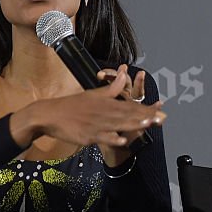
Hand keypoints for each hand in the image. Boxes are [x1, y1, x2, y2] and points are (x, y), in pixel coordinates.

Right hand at [17, 69, 164, 150]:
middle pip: (128, 115)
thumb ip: (112, 87)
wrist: (50, 115)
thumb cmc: (72, 105)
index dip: (146, 108)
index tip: (160, 109)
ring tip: (148, 124)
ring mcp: (96, 124)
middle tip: (161, 118)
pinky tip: (123, 139)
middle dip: (146, 116)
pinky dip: (112, 138)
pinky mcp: (88, 135)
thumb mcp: (93, 93)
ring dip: (133, 124)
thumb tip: (125, 72)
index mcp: (106, 102)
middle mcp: (104, 112)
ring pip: (118, 124)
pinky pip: (102, 137)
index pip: (131, 105)